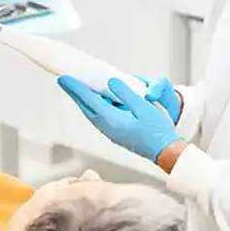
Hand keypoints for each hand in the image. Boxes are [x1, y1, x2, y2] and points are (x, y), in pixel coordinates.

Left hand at [58, 76, 180, 162]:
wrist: (164, 152)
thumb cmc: (157, 131)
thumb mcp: (144, 108)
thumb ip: (126, 94)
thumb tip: (111, 83)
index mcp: (112, 120)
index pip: (89, 100)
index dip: (76, 88)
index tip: (65, 78)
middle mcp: (107, 127)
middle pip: (86, 107)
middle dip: (75, 94)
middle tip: (66, 81)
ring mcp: (111, 132)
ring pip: (92, 113)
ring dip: (84, 100)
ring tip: (79, 88)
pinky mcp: (116, 133)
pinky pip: (99, 117)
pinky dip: (94, 106)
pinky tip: (98, 100)